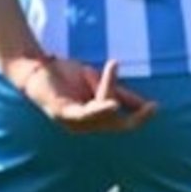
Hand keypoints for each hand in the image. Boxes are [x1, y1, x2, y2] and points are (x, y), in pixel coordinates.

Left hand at [5, 56, 157, 133]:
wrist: (34, 65)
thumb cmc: (63, 74)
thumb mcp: (97, 81)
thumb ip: (118, 91)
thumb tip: (146, 103)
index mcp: (94, 120)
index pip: (121, 123)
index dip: (139, 118)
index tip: (156, 106)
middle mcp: (84, 127)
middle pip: (115, 121)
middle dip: (134, 117)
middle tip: (151, 106)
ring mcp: (72, 123)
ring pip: (103, 113)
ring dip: (108, 88)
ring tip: (109, 67)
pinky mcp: (61, 114)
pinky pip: (84, 115)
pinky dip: (100, 111)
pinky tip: (113, 106)